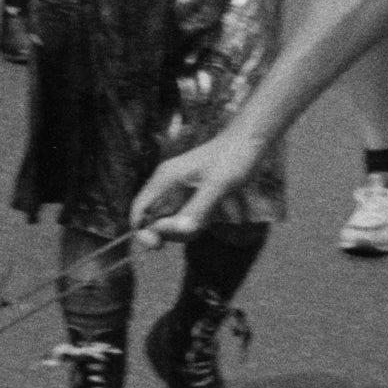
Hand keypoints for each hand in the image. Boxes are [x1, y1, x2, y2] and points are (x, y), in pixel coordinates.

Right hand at [125, 130, 261, 250]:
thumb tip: (179, 231)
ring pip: (169, 221)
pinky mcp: (190, 195)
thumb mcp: (218, 185)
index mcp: (165, 178)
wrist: (249, 141)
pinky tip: (211, 215)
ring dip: (184, 230)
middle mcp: (166, 184)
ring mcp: (178, 190)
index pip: (138, 211)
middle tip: (196, 228)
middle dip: (169, 233)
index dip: (142, 232)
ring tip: (208, 218)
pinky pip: (183, 217)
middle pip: (152, 220)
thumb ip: (197, 209)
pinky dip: (193, 223)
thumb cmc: (234, 157)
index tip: (159, 245)